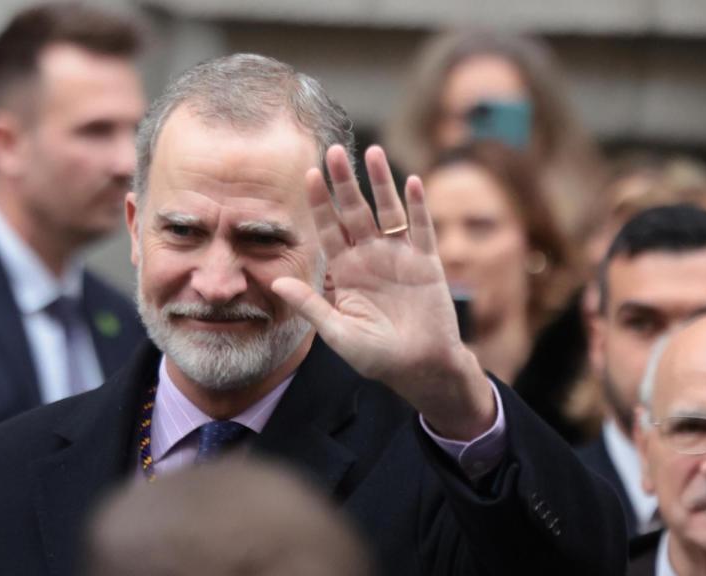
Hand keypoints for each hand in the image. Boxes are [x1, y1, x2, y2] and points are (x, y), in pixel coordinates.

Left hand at [271, 144, 495, 439]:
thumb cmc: (377, 357)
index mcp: (346, 271)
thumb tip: (277, 283)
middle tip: (333, 151)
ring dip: (381, 183)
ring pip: (388, 211)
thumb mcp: (338, 333)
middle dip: (344, 182)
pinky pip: (422, 229)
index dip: (319, 203)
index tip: (309, 175)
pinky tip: (413, 182)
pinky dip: (418, 206)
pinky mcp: (427, 263)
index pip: (328, 229)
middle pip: (355, 211)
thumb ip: (311, 305)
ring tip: (373, 152)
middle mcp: (370, 257)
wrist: (421, 368)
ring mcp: (400, 256)